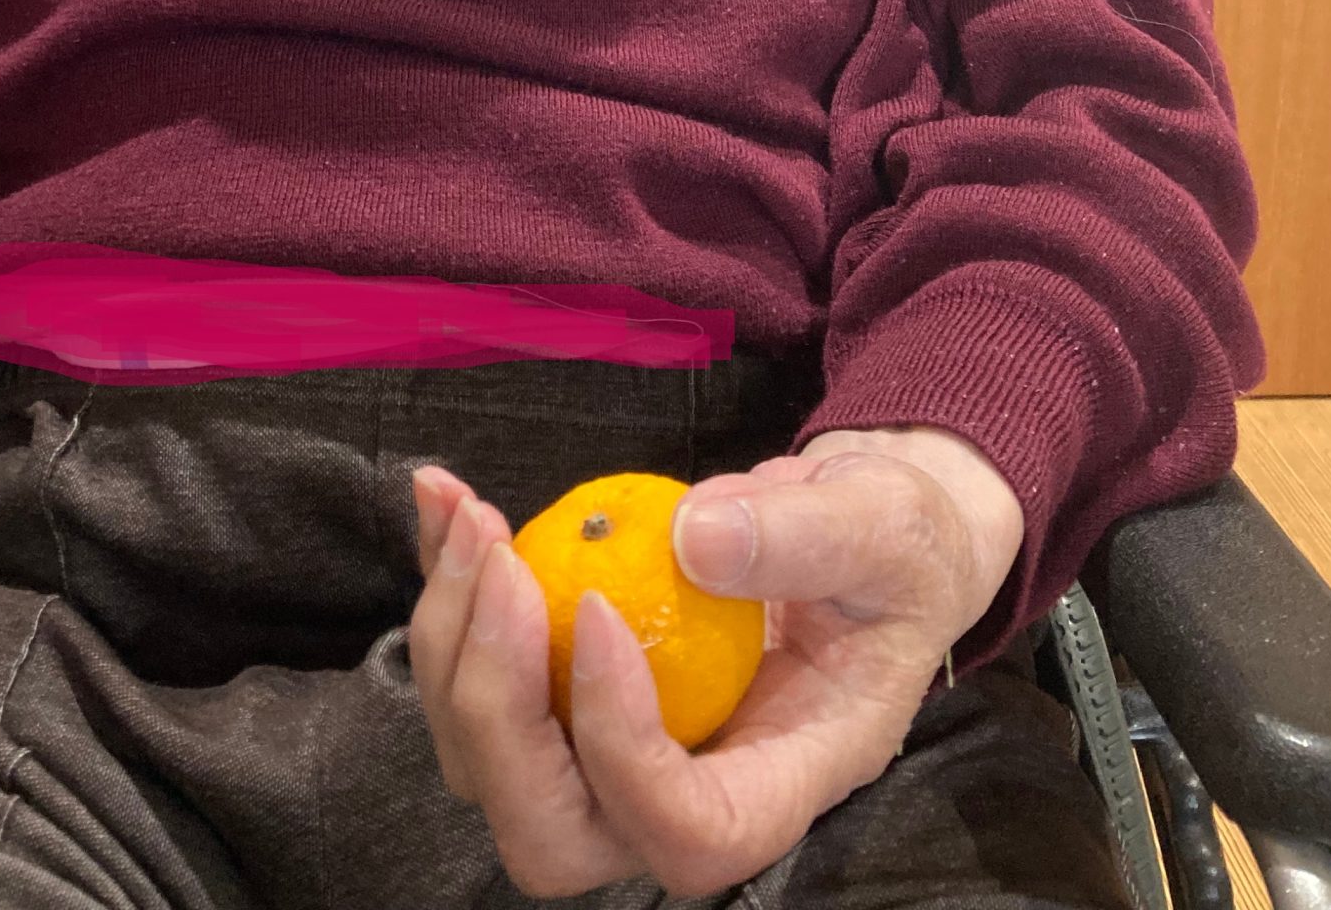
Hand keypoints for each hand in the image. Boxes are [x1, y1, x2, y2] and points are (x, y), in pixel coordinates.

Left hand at [407, 426, 1023, 899]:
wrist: (853, 533)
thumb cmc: (889, 549)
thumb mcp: (886, 525)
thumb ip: (811, 533)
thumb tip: (697, 537)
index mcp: (779, 782)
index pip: (685, 834)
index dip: (619, 749)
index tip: (597, 610)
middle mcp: (679, 792)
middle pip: (551, 832)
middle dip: (496, 708)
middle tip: (501, 565)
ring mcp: (606, 753)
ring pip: (486, 762)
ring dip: (451, 638)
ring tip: (466, 516)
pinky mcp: (558, 691)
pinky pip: (469, 670)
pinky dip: (443, 584)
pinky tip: (441, 496)